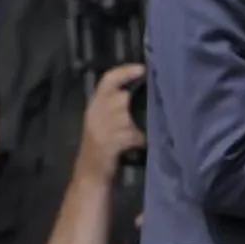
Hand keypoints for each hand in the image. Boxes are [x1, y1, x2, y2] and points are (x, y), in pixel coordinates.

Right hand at [78, 63, 145, 179]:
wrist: (90, 174)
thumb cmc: (102, 146)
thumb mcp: (104, 121)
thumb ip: (116, 106)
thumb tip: (143, 90)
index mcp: (94, 105)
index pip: (107, 80)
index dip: (125, 72)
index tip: (143, 68)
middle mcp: (95, 113)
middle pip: (119, 96)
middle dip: (136, 100)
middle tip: (154, 98)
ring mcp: (100, 129)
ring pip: (126, 116)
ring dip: (141, 121)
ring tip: (152, 123)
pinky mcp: (108, 144)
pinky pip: (130, 135)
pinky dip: (140, 138)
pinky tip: (144, 142)